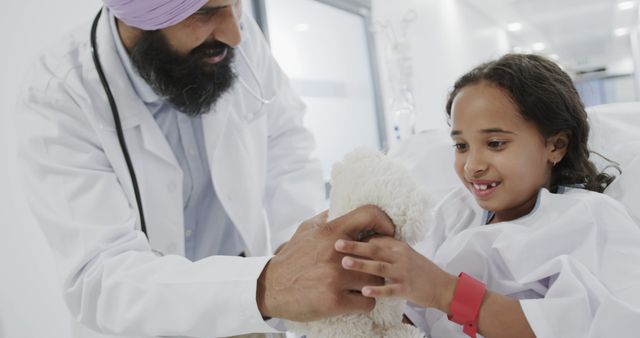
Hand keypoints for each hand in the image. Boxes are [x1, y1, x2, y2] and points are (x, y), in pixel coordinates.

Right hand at [257, 205, 394, 320]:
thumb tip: (343, 207)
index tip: (387, 233)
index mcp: (330, 231)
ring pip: (375, 280)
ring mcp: (335, 278)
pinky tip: (357, 299)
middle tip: (377, 266)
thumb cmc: (292, 258)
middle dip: (378, 261)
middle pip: (377, 253)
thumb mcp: (306, 230)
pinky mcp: (334, 302)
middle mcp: (335, 252)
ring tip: (363, 284)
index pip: (369, 214)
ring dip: (372, 284)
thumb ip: (327, 218)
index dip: (384, 222)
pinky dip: (365, 302)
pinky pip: (367, 302)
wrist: (270, 288)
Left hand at [334, 236, 456, 312]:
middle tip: (336, 244)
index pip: (375, 238)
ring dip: (361, 265)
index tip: (339, 236)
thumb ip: (385, 249)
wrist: (442, 286)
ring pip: (380, 267)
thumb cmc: (418, 270)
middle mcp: (400, 256)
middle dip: (354, 246)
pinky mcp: (407, 288)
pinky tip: (364, 291)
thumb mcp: (403, 254)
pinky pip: (390, 290)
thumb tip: (361, 243)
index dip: (357, 238)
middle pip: (374, 249)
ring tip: (344, 263)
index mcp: (397, 246)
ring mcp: (403, 272)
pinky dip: (377, 290)